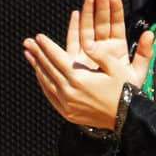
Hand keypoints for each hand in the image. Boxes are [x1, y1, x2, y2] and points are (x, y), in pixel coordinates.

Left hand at [23, 0, 154, 129]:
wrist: (127, 118)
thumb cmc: (124, 91)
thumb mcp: (117, 68)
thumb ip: (100, 54)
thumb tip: (87, 44)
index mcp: (79, 79)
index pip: (57, 58)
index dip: (47, 46)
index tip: (38, 37)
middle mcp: (70, 92)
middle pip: (48, 69)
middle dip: (37, 54)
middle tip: (27, 42)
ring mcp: (67, 104)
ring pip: (47, 82)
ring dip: (37, 67)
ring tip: (29, 56)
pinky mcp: (68, 113)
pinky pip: (51, 96)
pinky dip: (44, 84)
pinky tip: (40, 76)